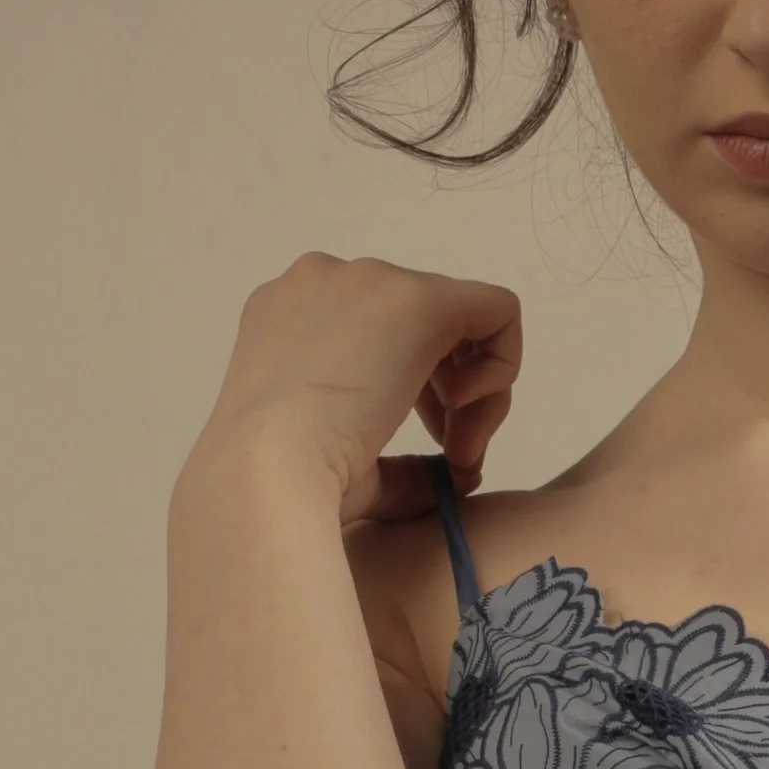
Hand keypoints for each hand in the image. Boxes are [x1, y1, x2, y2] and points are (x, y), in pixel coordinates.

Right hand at [181, 251, 522, 529]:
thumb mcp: (341, 470)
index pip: (373, 341)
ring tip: (458, 448)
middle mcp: (323, 285)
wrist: (266, 472)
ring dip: (473, 392)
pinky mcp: (418, 298)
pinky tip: (467, 411)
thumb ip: (397, 468)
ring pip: (458, 322)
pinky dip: (502, 365)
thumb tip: (450, 478)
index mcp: (288, 320)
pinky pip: (495, 311)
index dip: (411, 396)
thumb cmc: (287, 486)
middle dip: (444, 396)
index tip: (421, 449)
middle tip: (451, 457)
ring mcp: (369, 282)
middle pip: (417, 328)